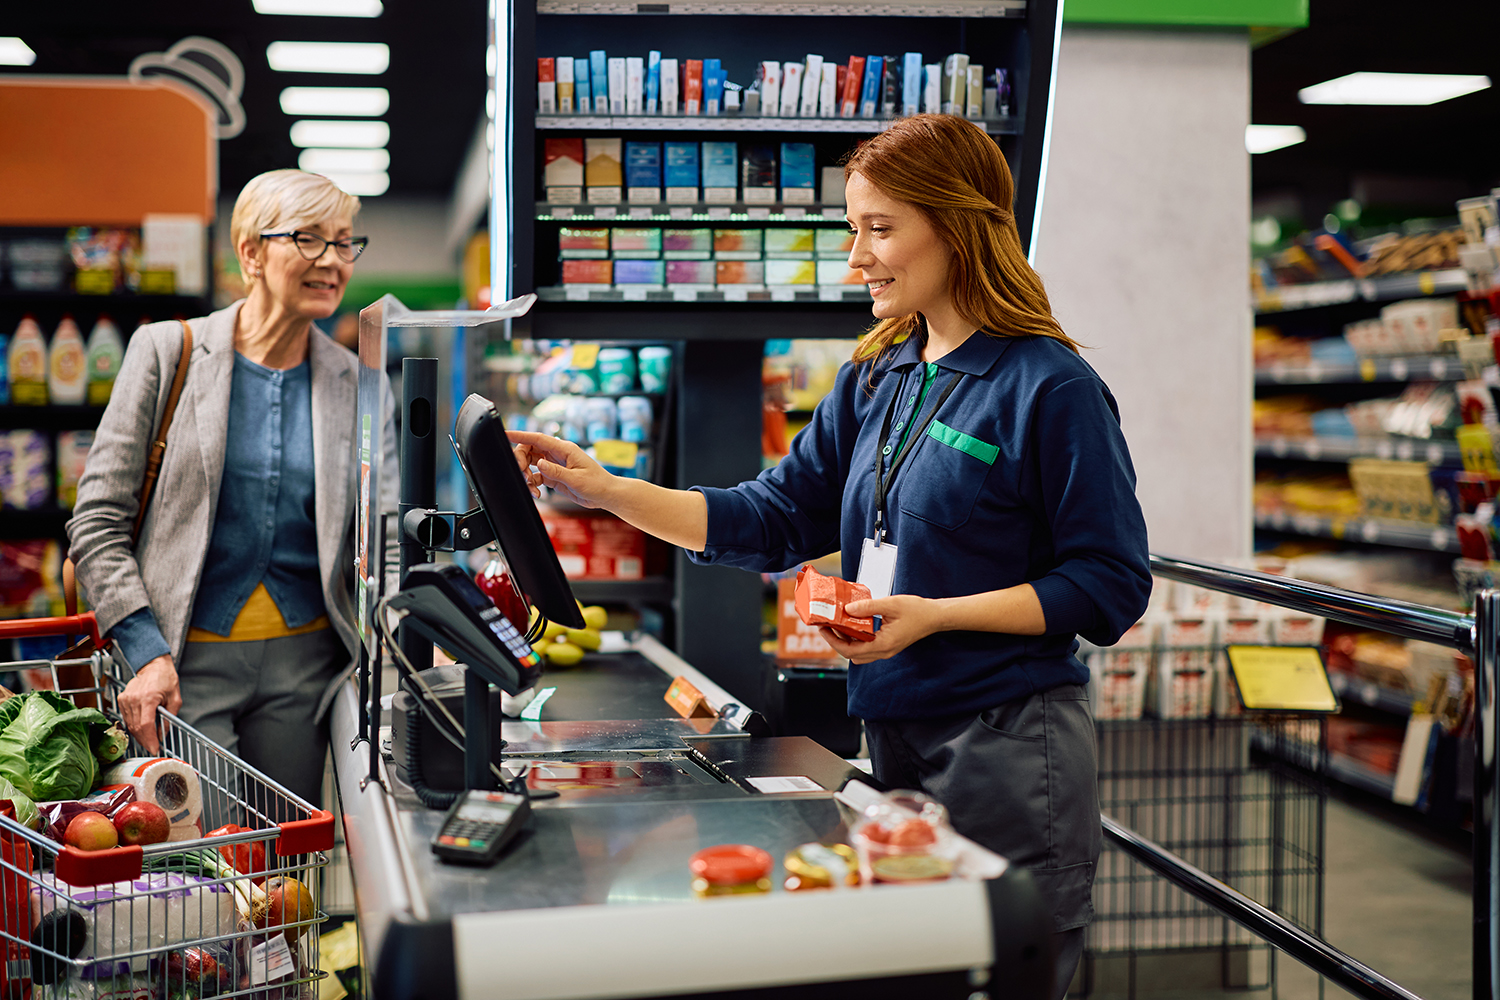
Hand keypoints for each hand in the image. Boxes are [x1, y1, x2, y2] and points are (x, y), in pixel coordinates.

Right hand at [119, 654, 180, 754]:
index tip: (154, 748)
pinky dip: (133, 726)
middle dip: (145, 740)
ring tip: (148, 739)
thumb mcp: (175, 698)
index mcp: (148, 698)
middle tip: (152, 747)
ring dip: (138, 735)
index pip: (146, 725)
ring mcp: (126, 699)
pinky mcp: (121, 699)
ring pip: (130, 724)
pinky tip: (141, 729)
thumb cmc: (166, 678)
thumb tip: (163, 733)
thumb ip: (169, 717)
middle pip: (136, 727)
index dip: (149, 739)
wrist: (154, 665)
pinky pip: (126, 718)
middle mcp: (134, 699)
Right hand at [507, 430, 615, 507]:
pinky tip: (537, 493)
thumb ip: (556, 472)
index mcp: (564, 449)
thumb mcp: (576, 479)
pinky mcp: (553, 476)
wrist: (605, 495)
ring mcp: (554, 464)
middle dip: (520, 460)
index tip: (505, 434)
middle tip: (521, 473)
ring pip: (531, 463)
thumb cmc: (596, 484)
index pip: (538, 438)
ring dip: (525, 474)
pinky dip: (532, 484)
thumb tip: (538, 463)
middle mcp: (557, 454)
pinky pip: (536, 476)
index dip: (520, 435)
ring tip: (531, 487)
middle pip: (529, 449)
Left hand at [818, 594, 944, 663]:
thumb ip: (868, 607)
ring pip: (858, 653)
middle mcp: (883, 652)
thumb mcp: (890, 604)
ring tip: (836, 625)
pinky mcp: (887, 646)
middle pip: (852, 654)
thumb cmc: (916, 610)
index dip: (834, 641)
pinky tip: (852, 625)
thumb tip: (848, 609)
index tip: (823, 629)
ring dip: (845, 641)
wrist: (934, 617)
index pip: (851, 650)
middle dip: (836, 641)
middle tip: (826, 626)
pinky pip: (866, 648)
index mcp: (883, 645)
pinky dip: (856, 639)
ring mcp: (886, 651)